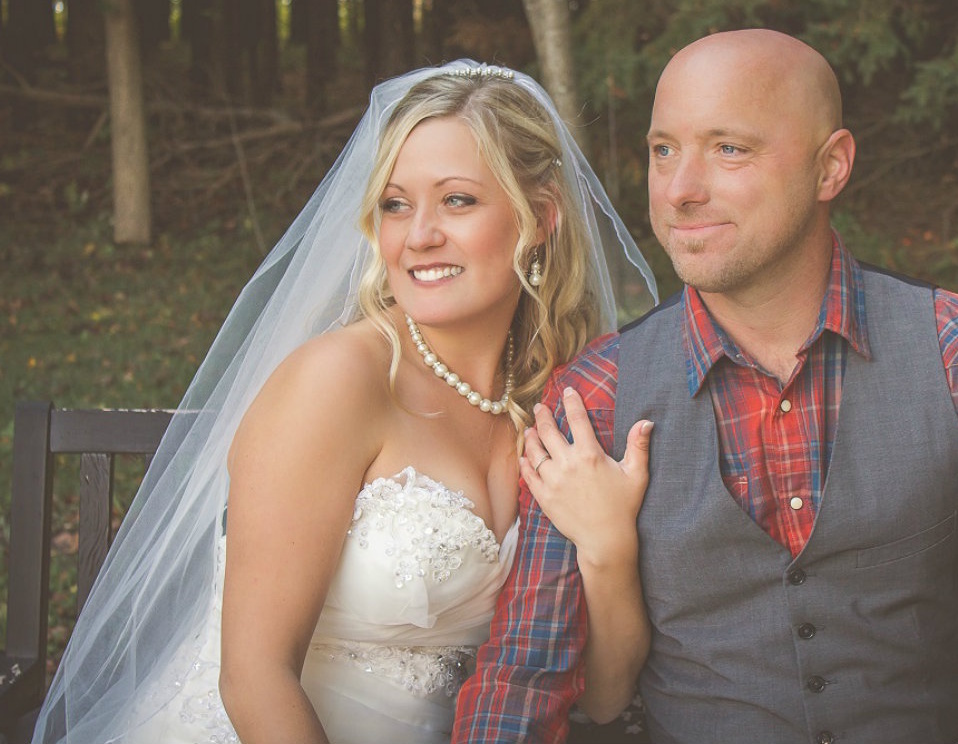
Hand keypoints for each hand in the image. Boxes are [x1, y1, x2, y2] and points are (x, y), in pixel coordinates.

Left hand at [520, 387, 652, 568]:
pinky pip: (528, 474)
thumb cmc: (624, 507)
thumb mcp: (636, 475)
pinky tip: (525, 456)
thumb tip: (646, 421)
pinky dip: (525, 462)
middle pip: (549, 431)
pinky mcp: (543, 496)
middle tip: (540, 407)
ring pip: (535, 451)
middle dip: (543, 415)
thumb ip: (639, 446)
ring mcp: (552, 480)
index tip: (567, 391)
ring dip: (531, 437)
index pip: (577, 419)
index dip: (572, 402)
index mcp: (590, 454)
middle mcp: (568, 464)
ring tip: (530, 429)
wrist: (605, 540)